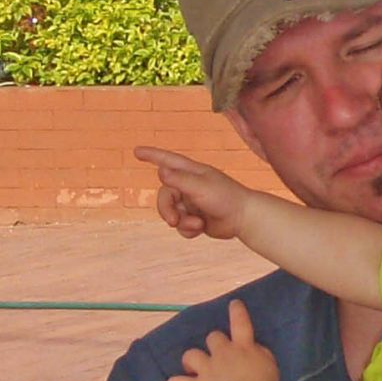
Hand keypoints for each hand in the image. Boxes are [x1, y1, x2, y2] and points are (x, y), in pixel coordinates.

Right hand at [135, 145, 255, 240]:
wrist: (244, 219)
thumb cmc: (225, 197)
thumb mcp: (200, 186)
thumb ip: (180, 179)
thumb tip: (161, 171)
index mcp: (191, 172)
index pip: (167, 160)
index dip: (152, 155)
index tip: (137, 151)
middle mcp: (189, 186)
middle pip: (164, 196)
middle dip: (165, 210)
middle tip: (172, 221)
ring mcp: (191, 203)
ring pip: (171, 213)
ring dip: (181, 222)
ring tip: (197, 224)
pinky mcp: (195, 219)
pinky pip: (181, 226)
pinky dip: (188, 230)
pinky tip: (201, 228)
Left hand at [166, 300, 279, 380]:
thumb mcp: (269, 363)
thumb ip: (259, 353)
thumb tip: (252, 350)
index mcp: (242, 347)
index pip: (240, 322)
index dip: (237, 312)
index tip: (234, 304)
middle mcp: (223, 353)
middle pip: (212, 337)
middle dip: (214, 343)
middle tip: (218, 355)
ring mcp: (207, 369)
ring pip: (190, 355)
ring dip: (191, 360)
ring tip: (193, 368)